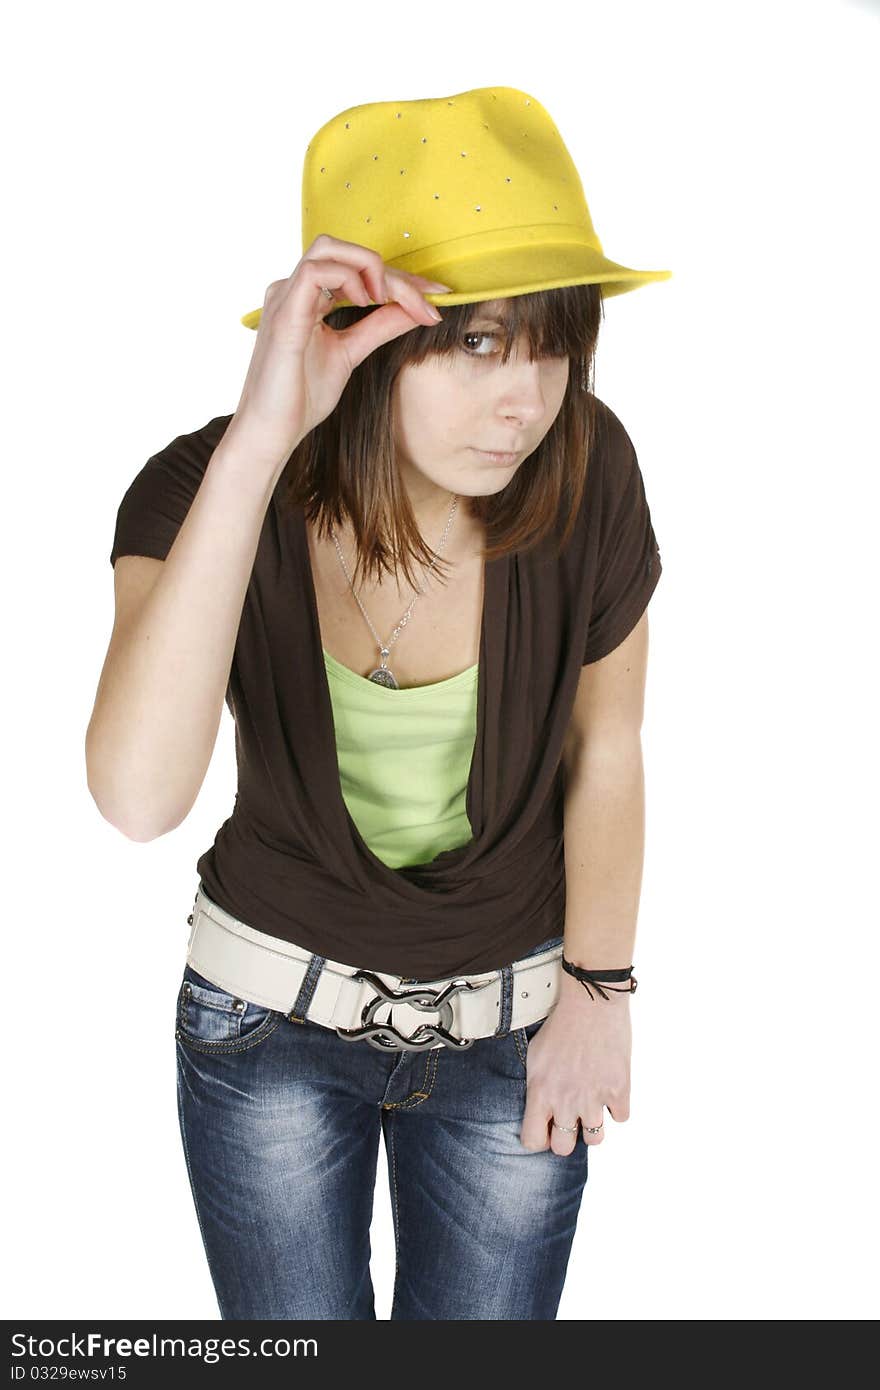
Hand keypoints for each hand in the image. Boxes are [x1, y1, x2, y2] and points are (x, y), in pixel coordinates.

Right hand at [227, 232, 450, 475]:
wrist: (272, 431)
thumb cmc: (300, 398)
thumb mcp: (350, 354)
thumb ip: (378, 327)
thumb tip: (415, 309)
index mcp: (305, 298)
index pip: (355, 269)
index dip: (400, 278)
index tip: (436, 295)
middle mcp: (292, 290)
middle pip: (345, 250)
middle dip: (391, 271)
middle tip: (424, 301)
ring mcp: (285, 298)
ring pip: (329, 249)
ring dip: (370, 268)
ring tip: (388, 302)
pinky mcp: (284, 315)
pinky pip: (315, 273)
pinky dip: (348, 280)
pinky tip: (364, 302)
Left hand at [519, 975, 631, 1154]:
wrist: (592, 1002)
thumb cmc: (561, 1025)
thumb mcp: (535, 1055)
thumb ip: (537, 1087)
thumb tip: (540, 1110)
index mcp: (540, 1091)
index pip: (533, 1141)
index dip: (540, 1138)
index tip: (546, 1128)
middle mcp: (566, 1100)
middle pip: (564, 1149)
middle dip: (567, 1138)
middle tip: (571, 1119)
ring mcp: (594, 1098)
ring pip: (595, 1139)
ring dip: (593, 1125)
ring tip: (592, 1103)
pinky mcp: (619, 1090)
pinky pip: (621, 1117)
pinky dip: (617, 1106)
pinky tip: (610, 1087)